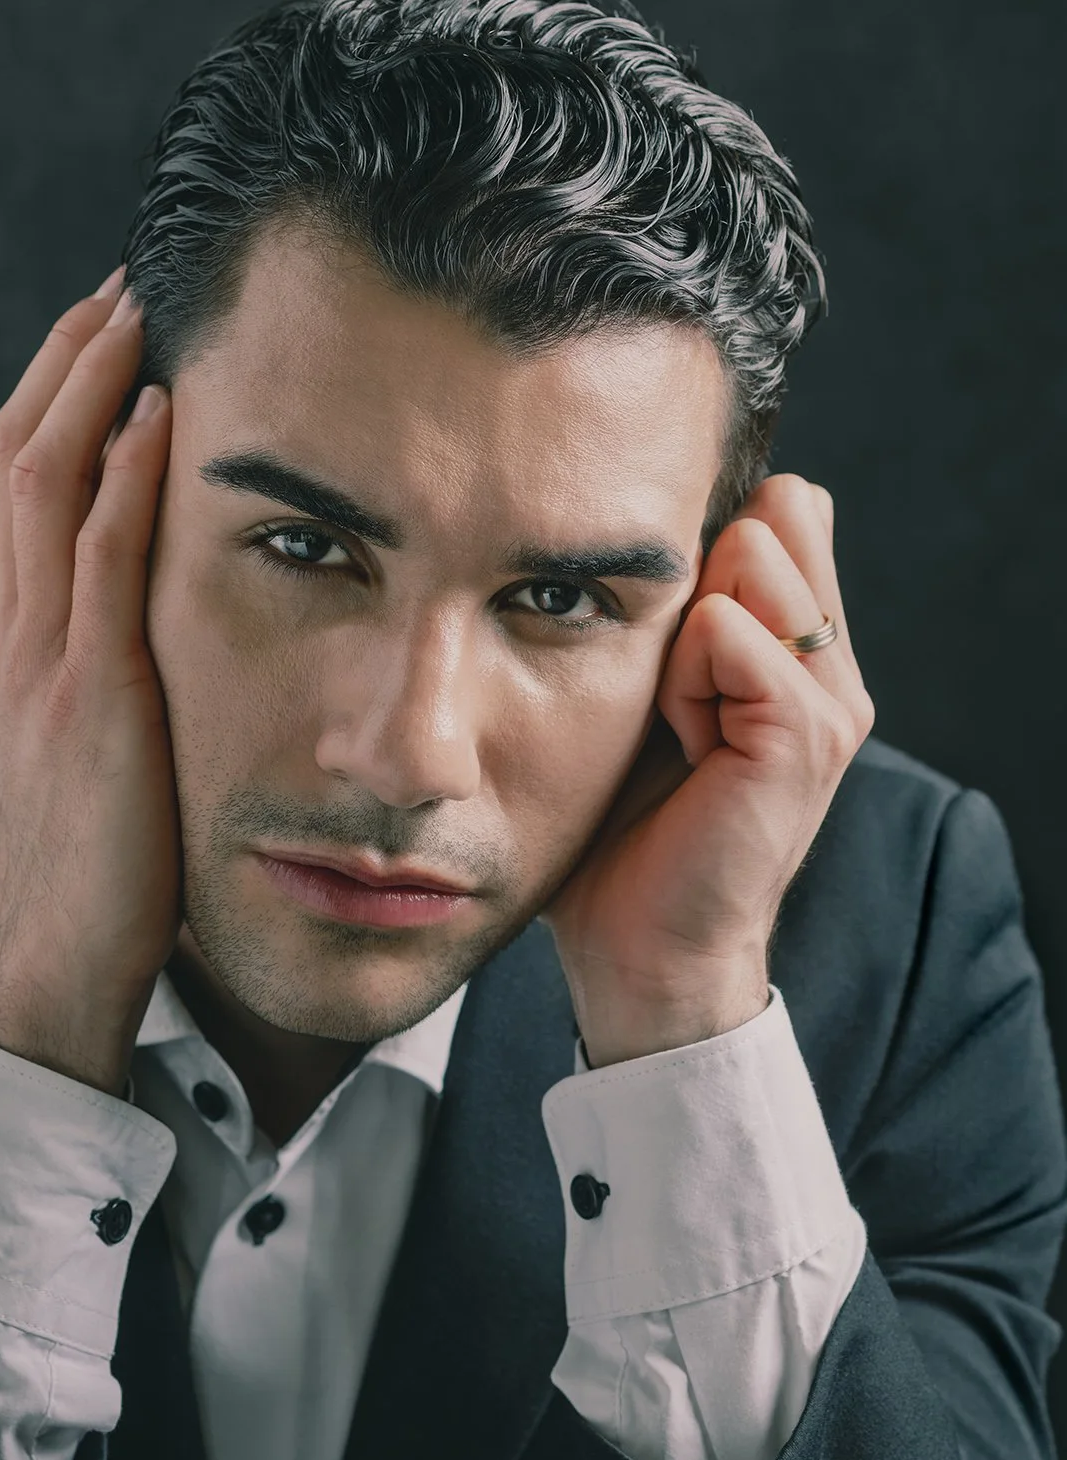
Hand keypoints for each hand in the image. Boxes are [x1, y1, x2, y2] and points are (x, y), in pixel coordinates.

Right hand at [0, 269, 179, 1096]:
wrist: (52, 955)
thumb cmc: (86, 866)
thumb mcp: (77, 750)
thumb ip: (95, 677)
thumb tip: (140, 634)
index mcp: (15, 642)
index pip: (20, 488)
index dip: (56, 403)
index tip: (105, 338)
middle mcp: (16, 632)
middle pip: (19, 457)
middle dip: (67, 363)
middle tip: (122, 288)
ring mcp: (45, 659)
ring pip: (45, 486)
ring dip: (90, 388)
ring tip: (136, 311)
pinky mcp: (91, 696)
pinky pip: (99, 563)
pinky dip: (123, 480)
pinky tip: (157, 415)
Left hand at [543, 474, 875, 1068]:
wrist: (641, 948)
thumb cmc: (625, 834)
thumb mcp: (649, 697)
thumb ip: (677, 618)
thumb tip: (651, 530)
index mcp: (804, 655)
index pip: (784, 512)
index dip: (708, 551)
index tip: (672, 648)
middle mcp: (834, 670)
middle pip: (777, 516)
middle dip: (696, 584)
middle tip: (676, 694)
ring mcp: (831, 701)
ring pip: (751, 558)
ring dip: (683, 634)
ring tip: (679, 721)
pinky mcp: (806, 732)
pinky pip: (725, 631)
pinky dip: (682, 679)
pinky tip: (684, 744)